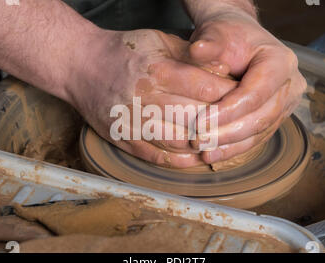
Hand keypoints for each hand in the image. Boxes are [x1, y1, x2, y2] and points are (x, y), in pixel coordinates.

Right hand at [66, 28, 236, 167]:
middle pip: (196, 117)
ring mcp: (133, 122)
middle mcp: (146, 98)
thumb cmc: (124, 52)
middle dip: (222, 122)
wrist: (81, 66)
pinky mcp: (124, 138)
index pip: (206, 87)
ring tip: (220, 141)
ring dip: (204, 144)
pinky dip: (180, 160)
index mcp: (157, 70)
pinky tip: (195, 156)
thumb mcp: (159, 40)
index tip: (243, 97)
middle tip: (238, 123)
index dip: (229, 94)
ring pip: (180, 141)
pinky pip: (157, 156)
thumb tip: (224, 72)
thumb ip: (191, 56)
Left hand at [188, 7, 306, 163]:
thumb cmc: (227, 34)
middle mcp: (290, 84)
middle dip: (228, 133)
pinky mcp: (275, 117)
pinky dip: (234, 147)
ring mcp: (286, 103)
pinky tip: (213, 153)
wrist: (236, 38)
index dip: (228, 111)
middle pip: (261, 117)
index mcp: (281, 61)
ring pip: (259, 131)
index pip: (256, 93)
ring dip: (230, 145)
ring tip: (204, 152)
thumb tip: (197, 50)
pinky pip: (256, 136)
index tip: (200, 122)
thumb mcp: (216, 32)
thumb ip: (209, 42)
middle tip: (200, 141)